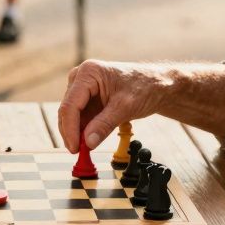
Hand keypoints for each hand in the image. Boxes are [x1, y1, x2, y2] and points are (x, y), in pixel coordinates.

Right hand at [57, 60, 177, 152]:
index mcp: (89, 72)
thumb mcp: (125, 107)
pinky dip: (83, 131)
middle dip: (72, 133)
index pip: (70, 104)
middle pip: (67, 110)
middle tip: (79, 152)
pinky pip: (80, 118)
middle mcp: (82, 77)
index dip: (70, 128)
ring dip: (76, 133)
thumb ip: (104, 125)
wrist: (157, 85)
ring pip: (71, 116)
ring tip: (85, 150)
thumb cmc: (144, 87)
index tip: (75, 147)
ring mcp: (83, 88)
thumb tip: (87, 142)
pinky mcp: (88, 99)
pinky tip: (88, 142)